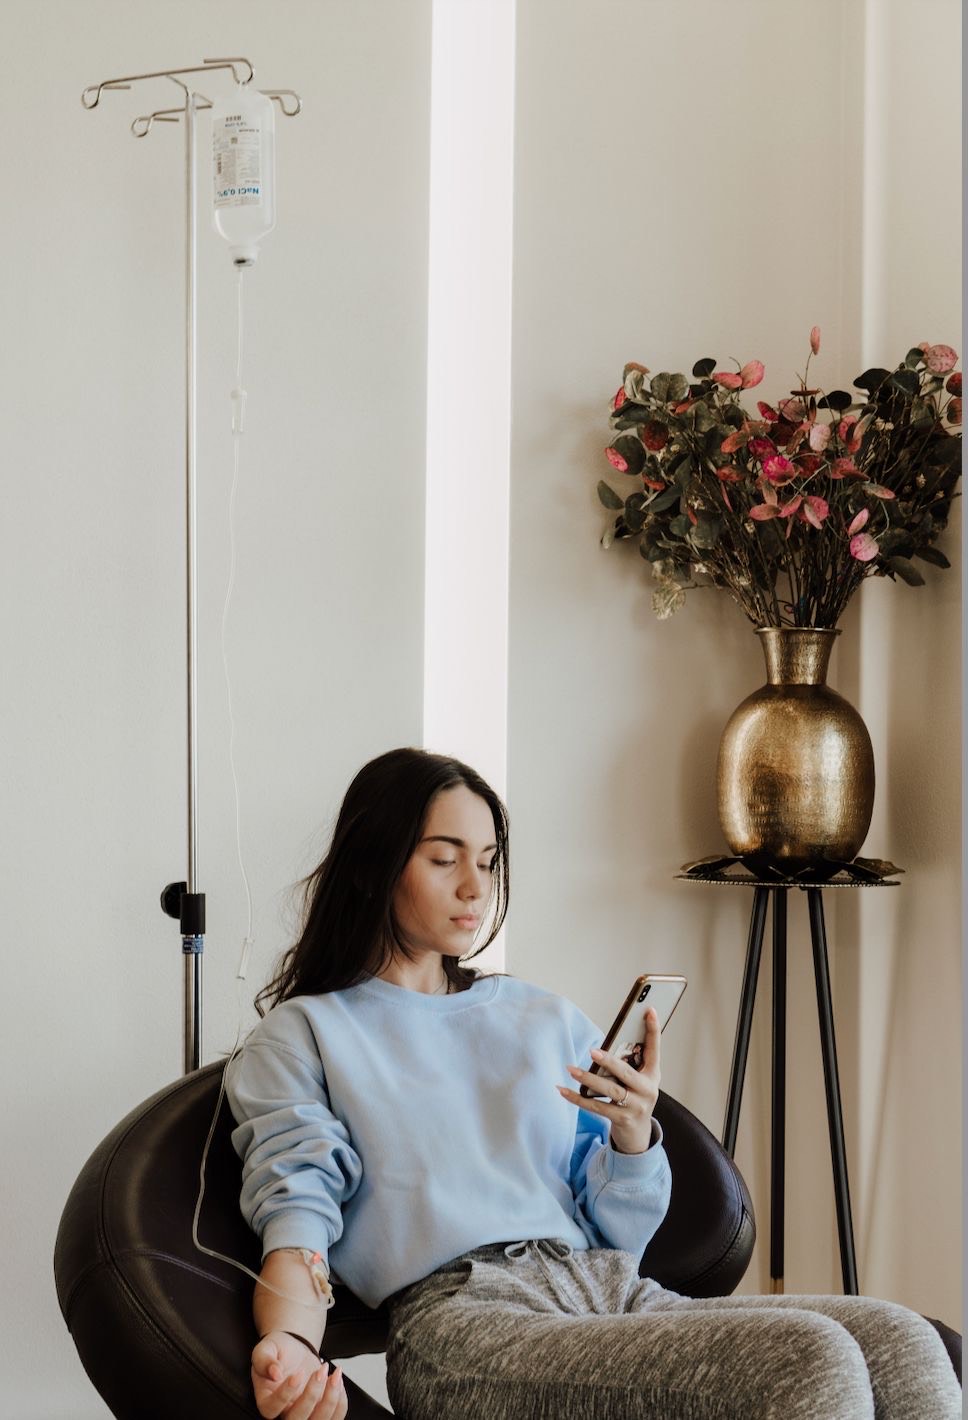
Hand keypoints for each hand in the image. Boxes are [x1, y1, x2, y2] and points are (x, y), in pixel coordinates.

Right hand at [251, 1332, 346, 1419]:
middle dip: (312, 1396)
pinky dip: (341, 1402)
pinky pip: (334, 1417)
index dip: (285, 1395)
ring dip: (331, 1401)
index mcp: (266, 1400)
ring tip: (335, 1375)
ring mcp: (304, 1414)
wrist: (295, 1351)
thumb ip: (264, 1359)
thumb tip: (274, 1373)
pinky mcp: (320, 1412)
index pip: (271, 1409)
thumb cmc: (279, 1352)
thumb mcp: (266, 1348)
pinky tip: (338, 1381)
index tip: (297, 1374)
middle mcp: (284, 1413)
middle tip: (320, 1371)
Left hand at [558, 1006, 660, 1154]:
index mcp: (653, 1074)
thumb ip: (629, 1064)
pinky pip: (596, 1107)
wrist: (639, 1135)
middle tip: (592, 1050)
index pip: (654, 1049)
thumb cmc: (635, 1098)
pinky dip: (577, 1099)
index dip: (653, 1030)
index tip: (649, 1010)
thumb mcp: (639, 1080)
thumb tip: (603, 1045)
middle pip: (626, 1073)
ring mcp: (636, 1107)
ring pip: (610, 1091)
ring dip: (589, 1079)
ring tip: (571, 1069)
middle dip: (609, 1061)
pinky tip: (563, 1090)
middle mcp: (648, 1090)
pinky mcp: (622, 1120)